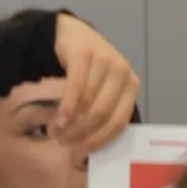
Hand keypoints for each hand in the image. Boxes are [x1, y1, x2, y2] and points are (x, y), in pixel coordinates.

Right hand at [52, 14, 139, 151]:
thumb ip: (101, 113)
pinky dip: (66, 107)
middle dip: (82, 132)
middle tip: (64, 143)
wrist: (71, 35)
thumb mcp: (100, 91)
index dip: (100, 139)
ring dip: (70, 123)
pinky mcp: (84, 54)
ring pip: (88, 102)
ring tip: (56, 132)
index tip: (82, 152)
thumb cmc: (87, 70)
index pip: (119, 120)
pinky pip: (76, 87)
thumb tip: (88, 150)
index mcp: (131, 85)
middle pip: (102, 113)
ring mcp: (104, 60)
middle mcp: (122, 71)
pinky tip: (58, 119)